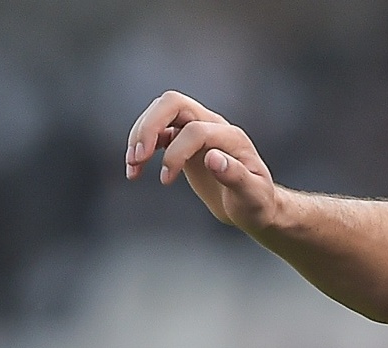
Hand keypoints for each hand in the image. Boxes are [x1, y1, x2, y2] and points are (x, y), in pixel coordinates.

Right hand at [123, 91, 284, 232]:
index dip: (175, 153)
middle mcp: (213, 126)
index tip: (166, 181)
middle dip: (149, 127)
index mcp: (230, 137)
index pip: (194, 129)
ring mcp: (197, 130)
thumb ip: (235, 175)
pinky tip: (135, 168)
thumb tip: (212, 157)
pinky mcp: (185, 142)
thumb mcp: (251, 195)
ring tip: (132, 165)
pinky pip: (158, 131)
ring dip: (140, 134)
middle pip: (173, 103)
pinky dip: (141, 145)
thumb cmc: (255, 203)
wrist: (253, 204)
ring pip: (161, 112)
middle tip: (137, 158)